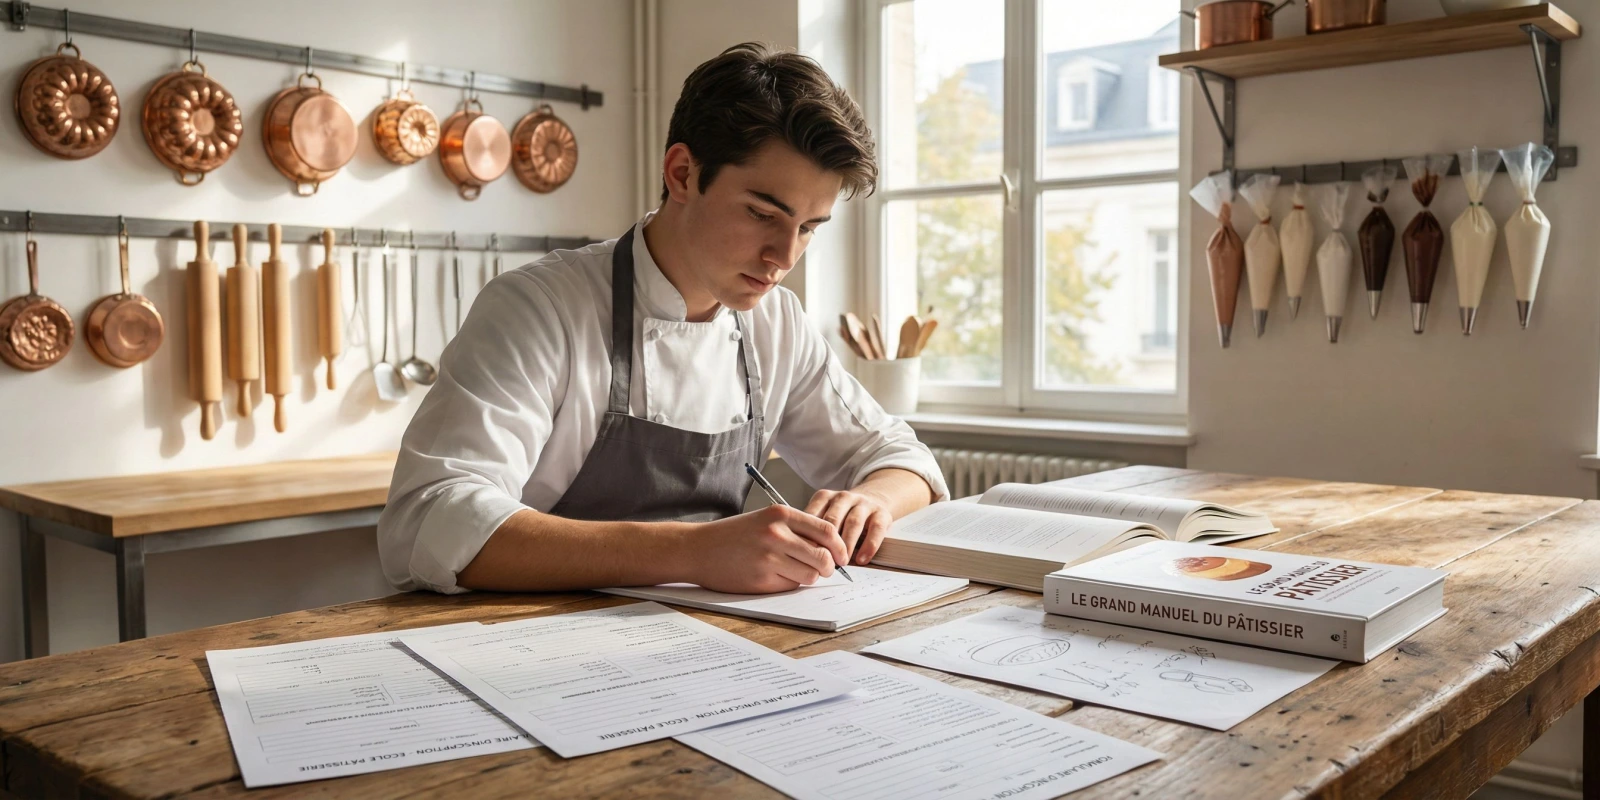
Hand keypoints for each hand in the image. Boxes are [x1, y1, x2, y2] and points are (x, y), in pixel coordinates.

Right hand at [689, 505, 846, 593]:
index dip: (839, 546)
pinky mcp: (761, 579)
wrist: (698, 548)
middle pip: (823, 556)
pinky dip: (789, 583)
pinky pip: (790, 586)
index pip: (826, 530)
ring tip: (792, 571)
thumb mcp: (765, 519)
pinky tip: (773, 576)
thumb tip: (829, 548)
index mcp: (780, 514)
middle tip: (824, 569)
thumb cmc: (733, 535)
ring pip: (810, 575)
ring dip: (808, 576)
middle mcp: (776, 534)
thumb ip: (795, 529)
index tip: (842, 556)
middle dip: (828, 567)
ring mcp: (769, 557)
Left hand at [804, 488, 893, 566]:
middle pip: (832, 519)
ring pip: (853, 523)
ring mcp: (863, 504)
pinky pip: (876, 529)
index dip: (808, 537)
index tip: (805, 555)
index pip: (813, 515)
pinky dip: (869, 546)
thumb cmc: (843, 515)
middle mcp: (843, 497)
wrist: (874, 497)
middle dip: (827, 543)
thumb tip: (800, 555)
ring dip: (846, 545)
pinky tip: (862, 559)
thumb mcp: (825, 515)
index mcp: (825, 497)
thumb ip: (813, 530)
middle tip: (823, 562)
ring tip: (841, 563)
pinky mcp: (881, 513)